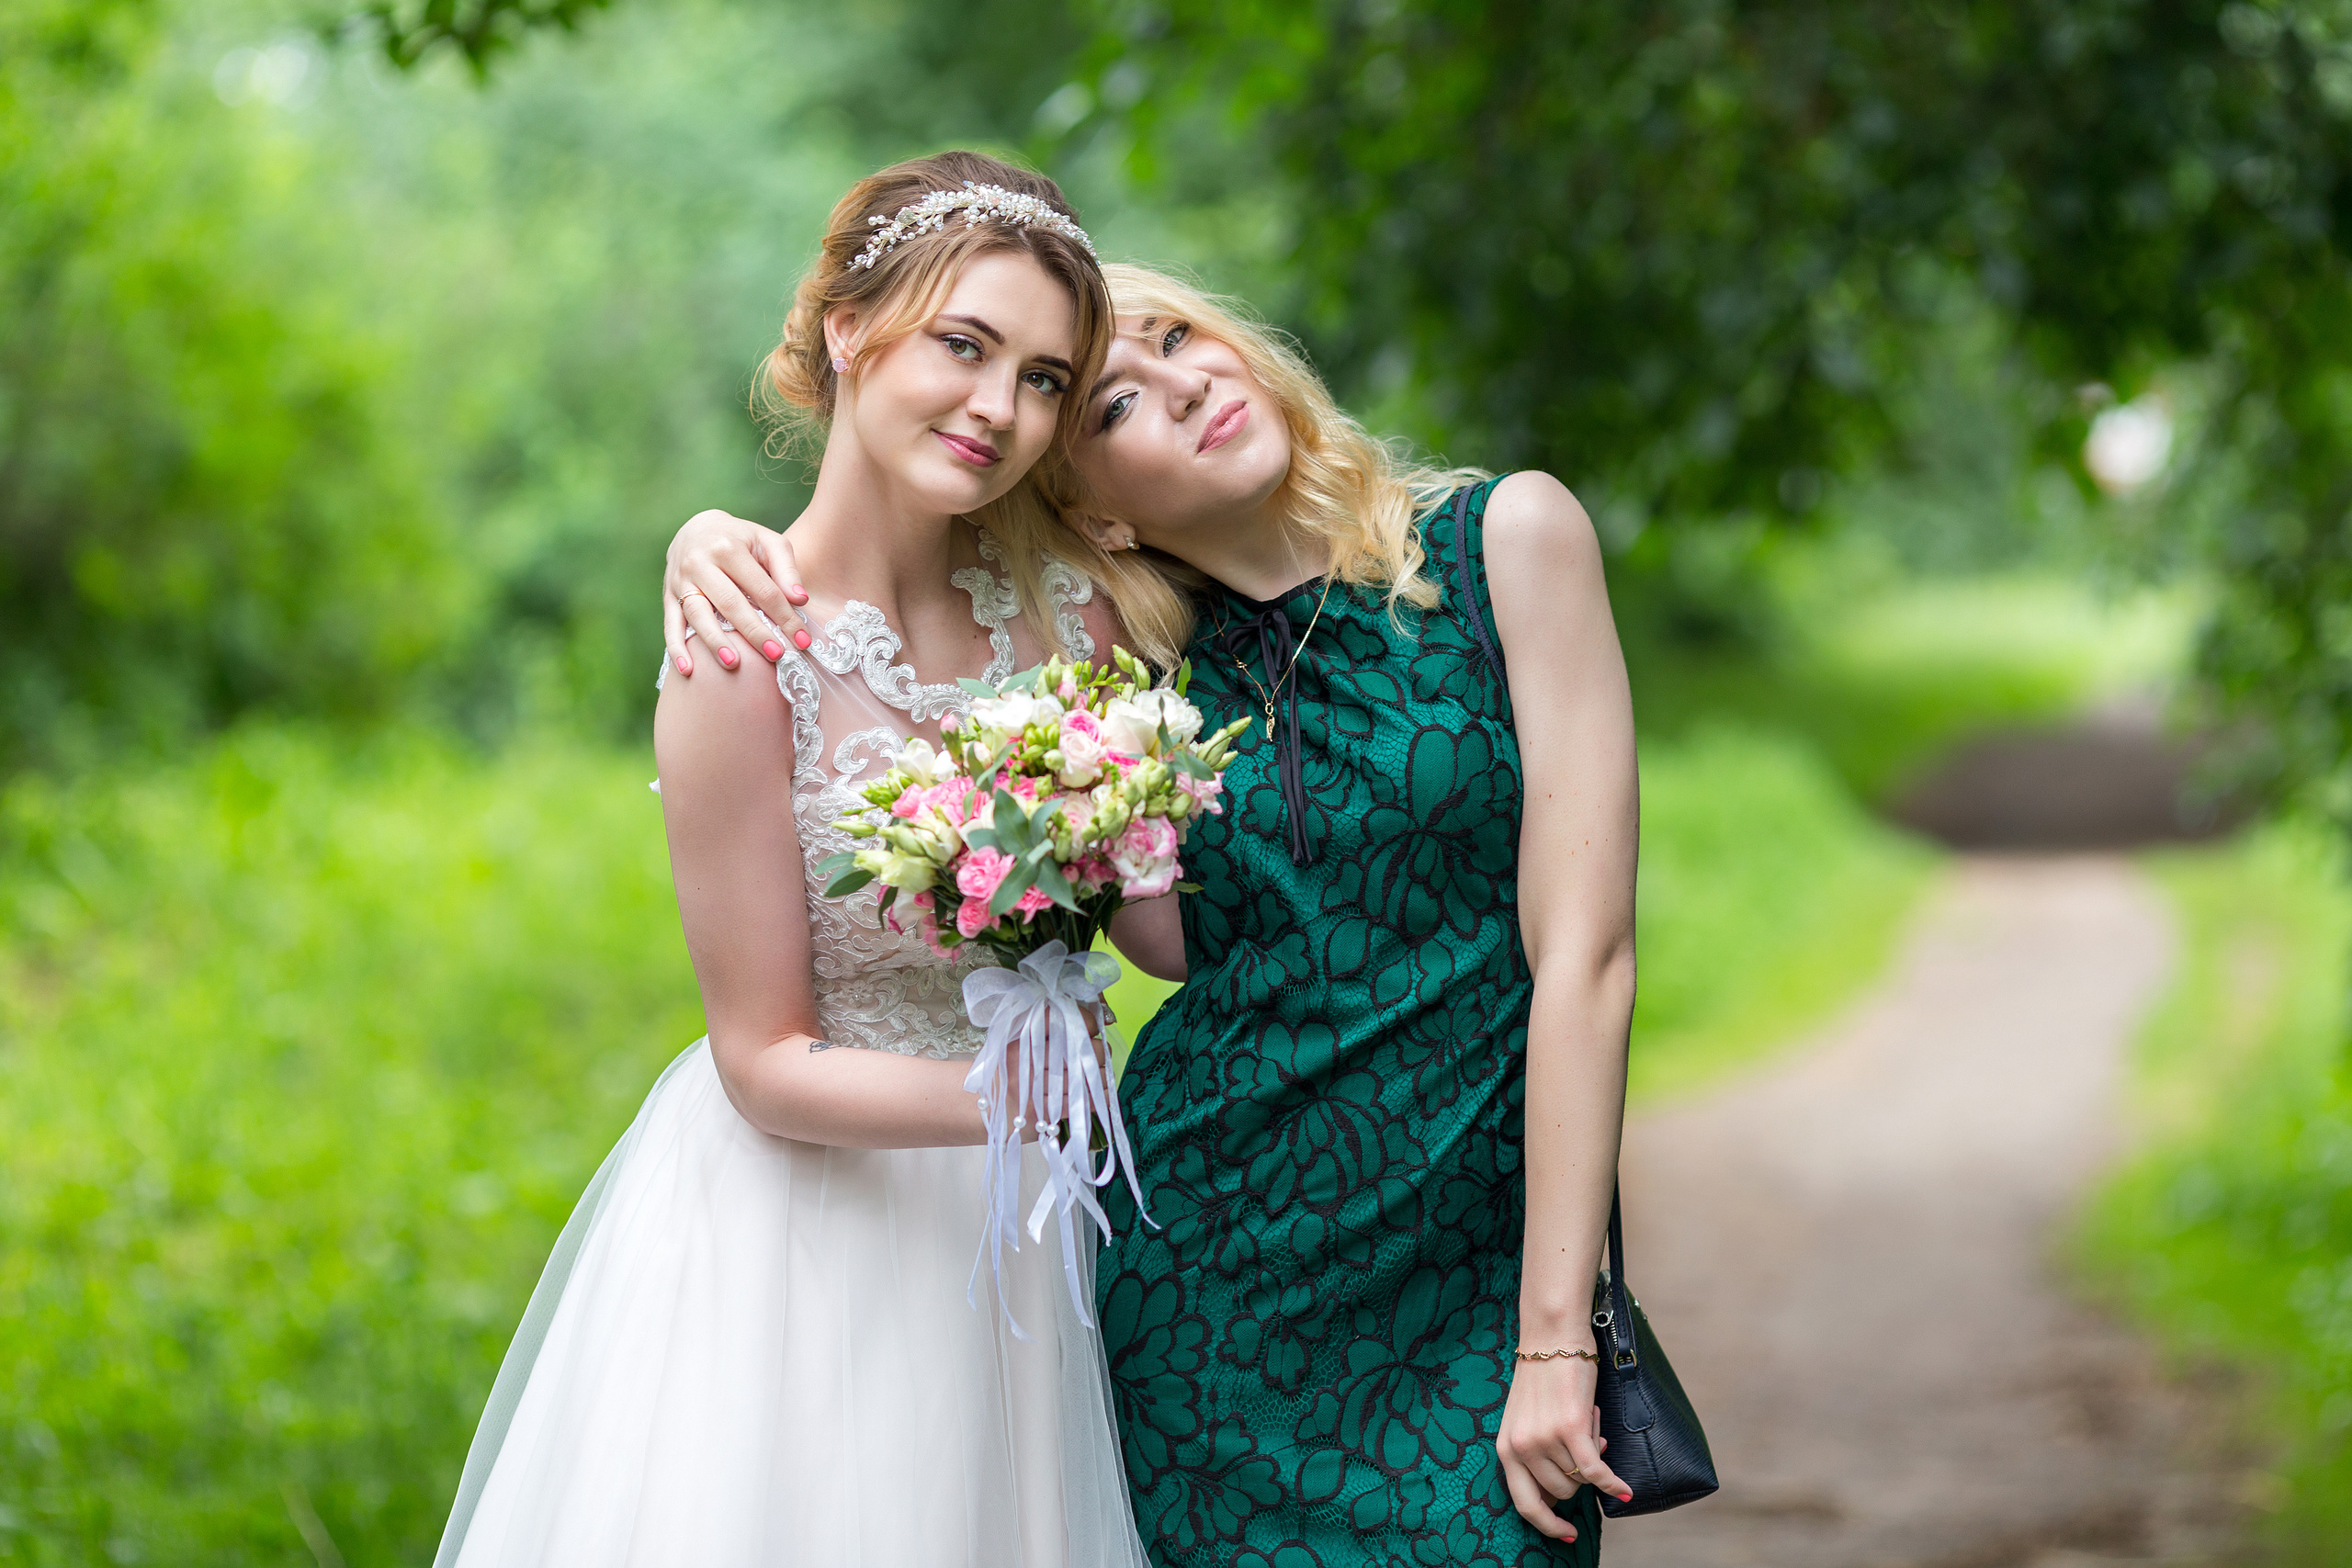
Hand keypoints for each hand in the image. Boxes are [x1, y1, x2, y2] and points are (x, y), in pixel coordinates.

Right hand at [662, 509, 810, 677]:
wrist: (697, 529)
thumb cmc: (741, 540)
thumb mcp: (767, 542)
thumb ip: (786, 569)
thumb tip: (800, 600)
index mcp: (728, 548)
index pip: (762, 589)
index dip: (784, 616)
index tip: (803, 641)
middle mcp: (700, 562)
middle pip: (730, 603)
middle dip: (754, 632)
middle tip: (776, 655)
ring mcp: (680, 580)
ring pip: (697, 614)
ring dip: (715, 641)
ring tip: (733, 664)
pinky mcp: (668, 596)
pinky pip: (670, 624)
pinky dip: (677, 647)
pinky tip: (687, 670)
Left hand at [1495, 1352, 1629, 1542]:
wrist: (1551, 1337)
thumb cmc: (1543, 1377)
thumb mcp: (1528, 1421)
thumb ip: (1539, 1456)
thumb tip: (1568, 1489)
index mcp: (1505, 1448)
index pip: (1525, 1504)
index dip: (1548, 1524)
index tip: (1567, 1534)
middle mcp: (1521, 1448)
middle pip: (1562, 1491)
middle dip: (1579, 1474)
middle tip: (1585, 1439)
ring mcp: (1544, 1440)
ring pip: (1581, 1477)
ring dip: (1593, 1456)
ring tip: (1587, 1422)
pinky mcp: (1570, 1428)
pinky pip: (1596, 1471)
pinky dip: (1613, 1482)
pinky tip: (1625, 1489)